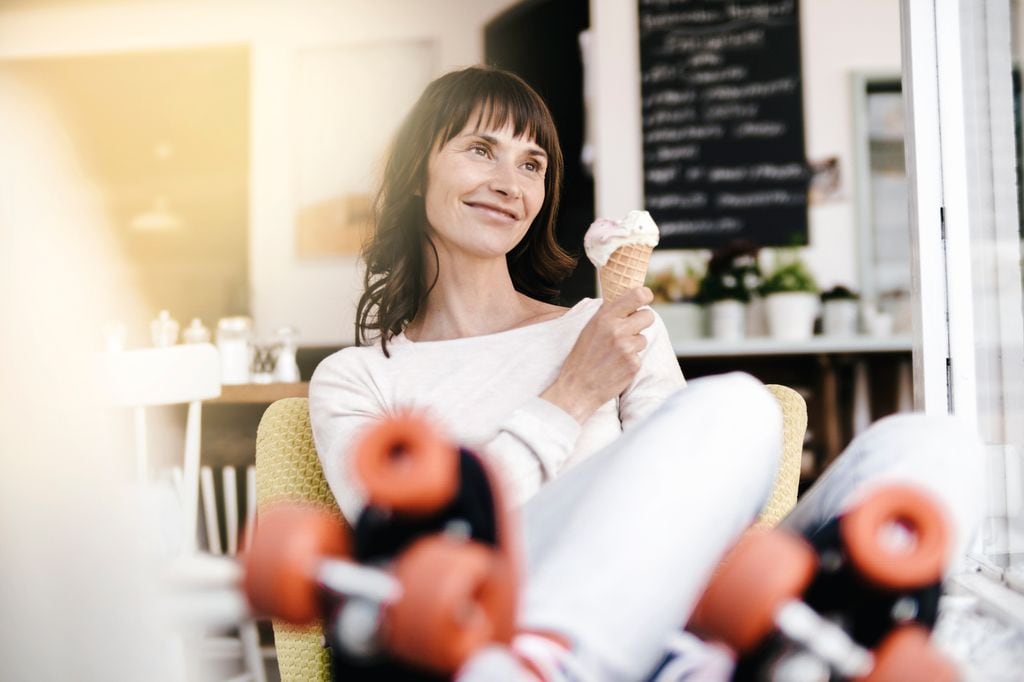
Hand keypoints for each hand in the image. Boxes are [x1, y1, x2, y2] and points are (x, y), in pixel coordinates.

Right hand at [541, 287, 654, 423]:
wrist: (577, 387)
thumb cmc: (582, 357)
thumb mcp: (590, 328)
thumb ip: (608, 314)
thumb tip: (629, 300)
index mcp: (604, 317)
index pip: (637, 295)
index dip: (645, 295)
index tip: (646, 298)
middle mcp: (617, 329)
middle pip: (648, 316)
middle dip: (642, 322)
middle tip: (630, 330)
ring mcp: (626, 347)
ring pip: (644, 338)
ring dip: (634, 345)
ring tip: (615, 353)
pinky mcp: (633, 364)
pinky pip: (640, 356)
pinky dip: (631, 361)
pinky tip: (616, 366)